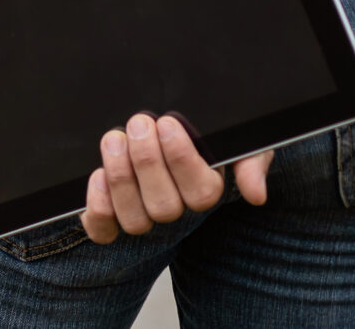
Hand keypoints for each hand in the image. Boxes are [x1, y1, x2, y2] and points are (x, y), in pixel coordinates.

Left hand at [82, 113, 268, 242]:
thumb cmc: (204, 139)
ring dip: (121, 178)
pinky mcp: (111, 219)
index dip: (182, 159)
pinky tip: (98, 176)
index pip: (201, 192)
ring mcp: (144, 217)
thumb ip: (251, 161)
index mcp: (207, 190)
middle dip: (147, 161)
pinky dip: (98, 208)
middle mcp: (176, 210)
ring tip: (115, 139)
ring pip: (135, 219)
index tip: (168, 123)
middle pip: (165, 206)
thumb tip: (256, 193)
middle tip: (139, 123)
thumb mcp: (236, 141)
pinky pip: (103, 230)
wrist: (167, 134)